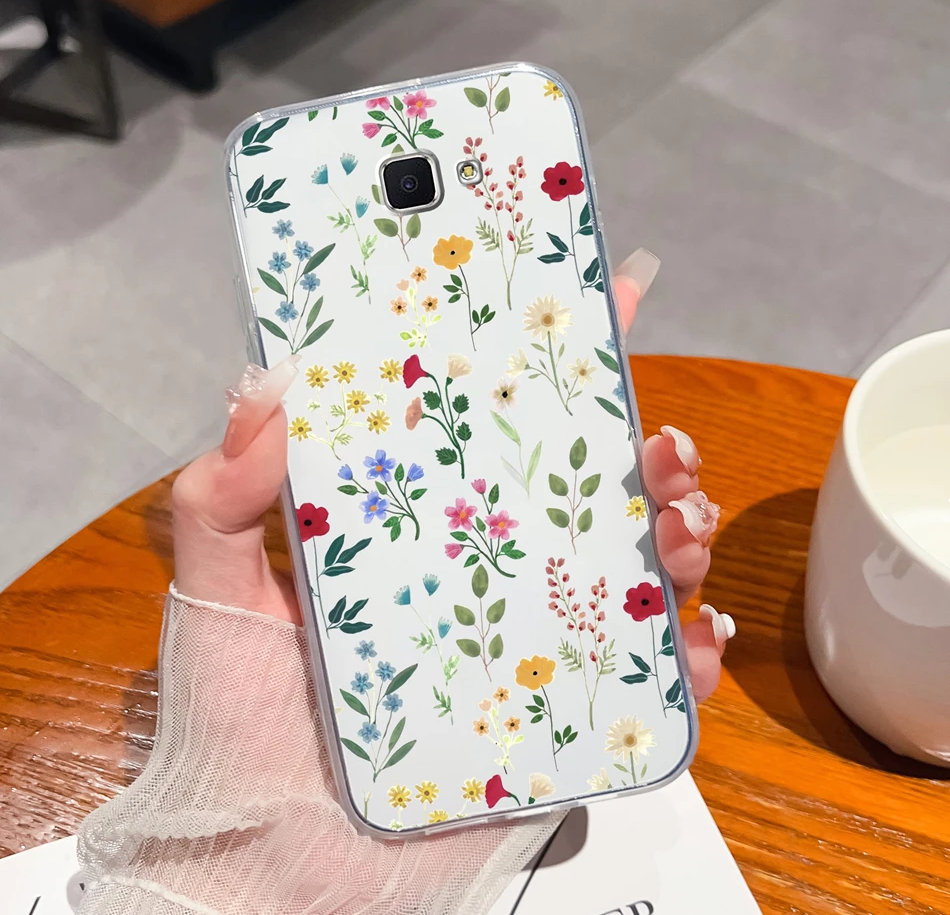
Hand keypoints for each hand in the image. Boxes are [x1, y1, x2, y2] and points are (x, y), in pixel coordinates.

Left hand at [172, 249, 731, 700]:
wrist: (272, 871)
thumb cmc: (243, 733)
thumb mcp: (218, 598)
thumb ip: (220, 499)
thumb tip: (261, 389)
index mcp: (420, 530)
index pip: (492, 429)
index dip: (549, 367)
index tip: (602, 307)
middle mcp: (485, 576)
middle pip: (587, 494)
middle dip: (644, 455)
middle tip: (658, 445)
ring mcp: (530, 645)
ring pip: (633, 573)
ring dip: (679, 537)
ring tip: (679, 529)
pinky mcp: (561, 722)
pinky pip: (648, 683)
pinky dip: (688, 655)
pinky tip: (694, 637)